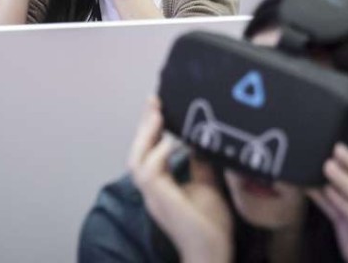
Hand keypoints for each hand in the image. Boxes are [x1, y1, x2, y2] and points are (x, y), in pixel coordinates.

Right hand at [129, 98, 233, 262]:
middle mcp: (151, 190)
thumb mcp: (207, 184)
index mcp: (160, 186)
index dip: (151, 130)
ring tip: (157, 113)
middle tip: (153, 100)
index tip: (158, 106)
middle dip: (144, 126)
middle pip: (137, 152)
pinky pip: (149, 171)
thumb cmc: (210, 225)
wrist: (211, 252)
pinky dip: (158, 153)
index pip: (149, 152)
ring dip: (146, 135)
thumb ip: (200, 163)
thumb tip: (200, 139)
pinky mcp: (157, 199)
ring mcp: (151, 196)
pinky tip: (171, 140)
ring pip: (136, 160)